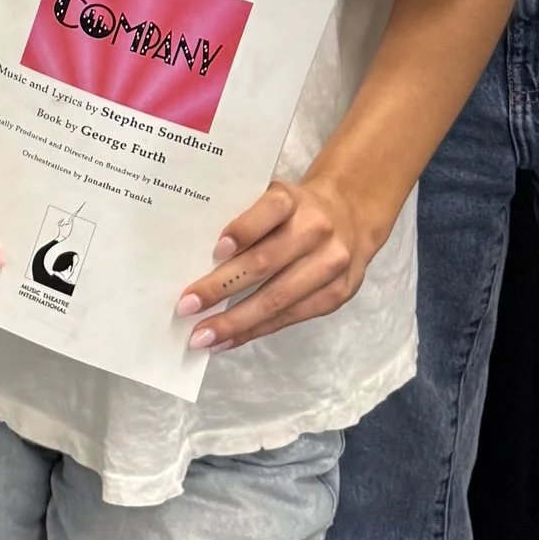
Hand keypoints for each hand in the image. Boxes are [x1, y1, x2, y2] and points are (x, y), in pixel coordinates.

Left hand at [179, 169, 380, 350]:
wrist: (352, 216)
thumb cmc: (294, 211)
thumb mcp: (274, 199)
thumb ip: (246, 219)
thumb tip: (196, 260)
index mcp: (294, 199)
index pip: (271, 209)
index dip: (244, 229)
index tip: (216, 249)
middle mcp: (316, 229)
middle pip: (266, 262)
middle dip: (222, 287)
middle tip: (186, 306)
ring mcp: (330, 264)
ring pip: (277, 298)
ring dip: (235, 321)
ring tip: (202, 336)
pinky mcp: (337, 293)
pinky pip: (290, 317)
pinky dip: (255, 331)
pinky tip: (228, 340)